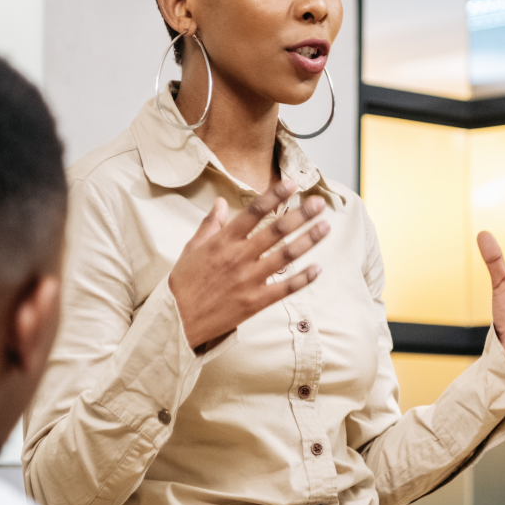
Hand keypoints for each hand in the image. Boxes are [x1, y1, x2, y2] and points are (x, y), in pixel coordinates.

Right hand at [169, 178, 329, 349]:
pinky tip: (318, 268)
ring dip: (308, 240)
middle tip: (318, 203)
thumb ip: (209, 224)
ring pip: (285, 256)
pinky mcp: (255, 302)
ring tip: (325, 227)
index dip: (274, 196)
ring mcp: (249, 280)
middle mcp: (239, 257)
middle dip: (300, 214)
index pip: (253, 211)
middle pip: (276, 231)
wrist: (178, 320)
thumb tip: (220, 202)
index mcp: (223, 241)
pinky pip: (284, 288)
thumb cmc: (183, 284)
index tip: (292, 184)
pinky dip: (303, 279)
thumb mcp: (192, 248)